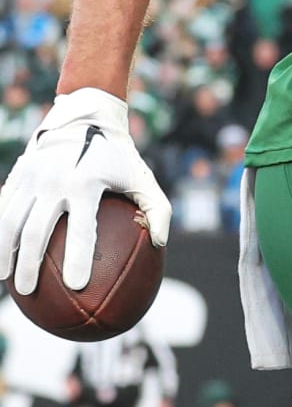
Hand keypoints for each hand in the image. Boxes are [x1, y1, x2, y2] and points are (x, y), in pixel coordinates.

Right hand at [0, 88, 170, 293]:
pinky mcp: (19, 175)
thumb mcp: (142, 176)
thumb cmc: (118, 153)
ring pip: (10, 223)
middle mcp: (55, 181)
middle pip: (36, 232)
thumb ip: (157, 208)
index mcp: (87, 183)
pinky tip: (1, 257)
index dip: (78, 258)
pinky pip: (3, 210)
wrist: (87, 114)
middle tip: (32, 292)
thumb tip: (160, 243)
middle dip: (31, 266)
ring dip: (6, 254)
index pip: (81, 228)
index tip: (78, 285)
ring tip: (8, 281)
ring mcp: (33, 177)